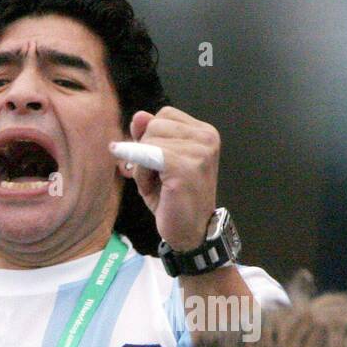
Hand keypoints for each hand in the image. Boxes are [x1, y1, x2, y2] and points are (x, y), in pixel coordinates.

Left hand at [122, 107, 219, 250]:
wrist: (191, 232)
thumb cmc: (174, 198)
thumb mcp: (157, 160)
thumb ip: (148, 135)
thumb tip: (139, 116)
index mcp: (205, 132)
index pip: (164, 114)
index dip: (151, 136)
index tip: (158, 162)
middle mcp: (207, 137)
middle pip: (154, 124)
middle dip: (145, 150)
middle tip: (159, 178)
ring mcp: (199, 152)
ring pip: (148, 139)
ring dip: (143, 165)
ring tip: (159, 185)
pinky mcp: (186, 167)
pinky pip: (147, 156)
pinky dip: (142, 174)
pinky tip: (152, 188)